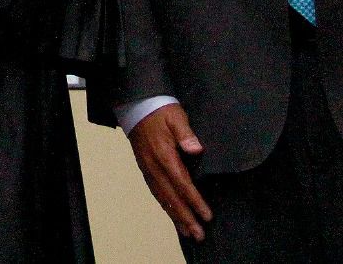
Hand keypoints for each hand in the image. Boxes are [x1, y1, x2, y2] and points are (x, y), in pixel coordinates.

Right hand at [127, 103, 210, 241]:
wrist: (136, 106)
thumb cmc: (160, 111)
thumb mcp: (176, 116)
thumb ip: (186, 134)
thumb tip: (196, 150)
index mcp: (164, 155)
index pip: (182, 183)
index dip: (194, 201)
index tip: (206, 216)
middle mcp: (154, 167)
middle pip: (171, 197)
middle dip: (185, 217)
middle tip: (198, 234)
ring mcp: (147, 169)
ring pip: (162, 198)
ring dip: (175, 216)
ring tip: (187, 232)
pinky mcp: (145, 169)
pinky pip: (155, 192)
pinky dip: (165, 206)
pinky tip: (172, 214)